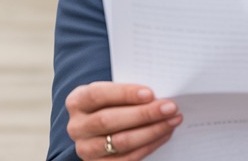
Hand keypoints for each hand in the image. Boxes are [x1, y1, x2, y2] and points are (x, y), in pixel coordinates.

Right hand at [65, 81, 182, 159]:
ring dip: (151, 131)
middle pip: (109, 120)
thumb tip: (156, 96)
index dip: (123, 94)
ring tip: (171, 121)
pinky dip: (149, 146)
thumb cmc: (109, 106)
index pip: (97, 95)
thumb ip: (125, 94)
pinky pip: (128, 158)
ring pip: (121, 142)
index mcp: (76, 102)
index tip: (150, 93)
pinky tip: (164, 135)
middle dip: (143, 114)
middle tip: (169, 107)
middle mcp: (76, 127)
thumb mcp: (109, 95)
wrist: (98, 132)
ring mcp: (85, 149)